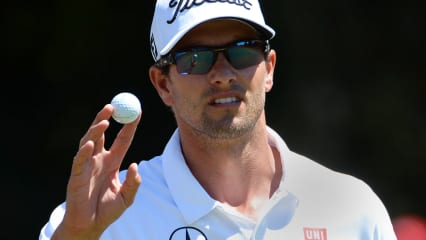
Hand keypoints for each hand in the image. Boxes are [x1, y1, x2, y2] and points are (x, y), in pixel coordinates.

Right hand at [52, 104, 141, 238]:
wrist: (90, 225)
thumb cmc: (108, 211)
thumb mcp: (127, 197)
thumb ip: (134, 182)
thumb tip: (135, 165)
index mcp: (113, 162)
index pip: (122, 139)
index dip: (129, 126)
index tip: (137, 111)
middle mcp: (99, 160)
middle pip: (101, 134)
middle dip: (105, 118)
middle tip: (113, 106)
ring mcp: (87, 166)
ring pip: (89, 142)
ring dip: (96, 130)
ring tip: (105, 120)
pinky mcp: (76, 175)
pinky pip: (79, 160)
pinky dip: (84, 151)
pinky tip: (90, 143)